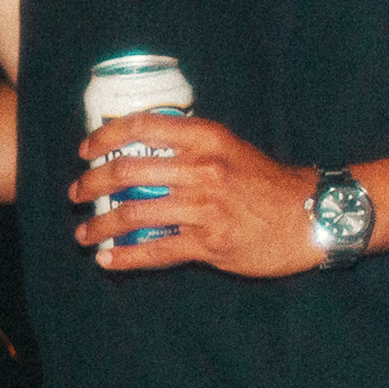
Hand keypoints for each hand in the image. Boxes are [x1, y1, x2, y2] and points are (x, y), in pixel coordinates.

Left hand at [71, 113, 324, 276]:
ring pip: (134, 214)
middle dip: (91, 183)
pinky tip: (108, 260)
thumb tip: (137, 148)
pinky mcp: (210, 243)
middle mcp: (203, 169)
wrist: (313, 216)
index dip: (105, 137)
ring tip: (85, 234)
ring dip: (100, 226)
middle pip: (126, 171)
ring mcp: (206, 207)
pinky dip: (126, 257)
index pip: (141, 127)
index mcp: (206, 139)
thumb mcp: (230, 148)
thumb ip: (189, 146)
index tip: (86, 150)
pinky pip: (156, 250)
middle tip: (76, 194)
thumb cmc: (266, 182)